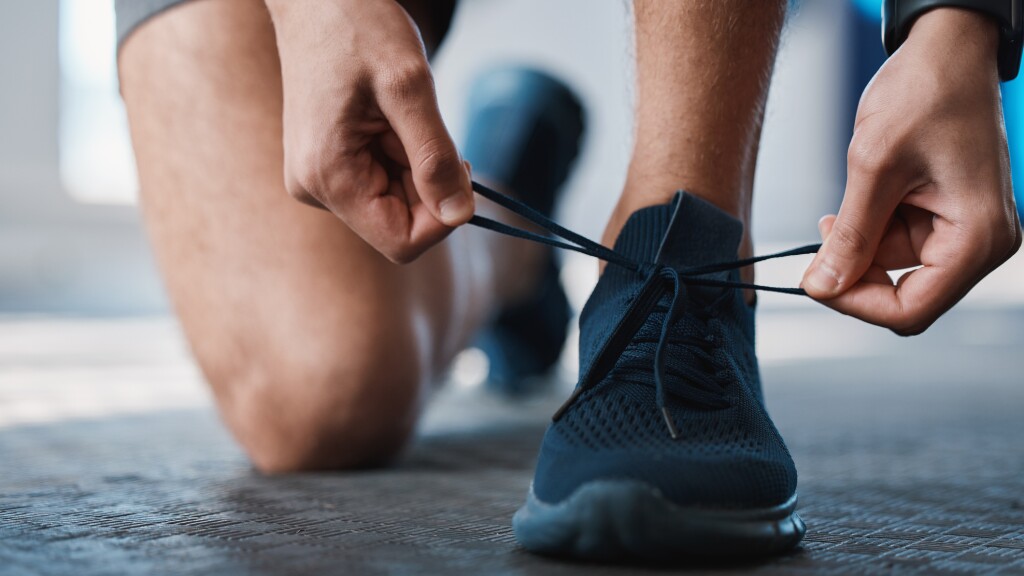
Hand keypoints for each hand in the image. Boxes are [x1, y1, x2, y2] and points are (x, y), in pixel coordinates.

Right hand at [266, 0, 472, 262]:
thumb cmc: (355, 24)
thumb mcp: (409, 86)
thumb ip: (435, 157)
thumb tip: (459, 216)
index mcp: (328, 177)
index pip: (402, 243)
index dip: (443, 218)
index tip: (457, 165)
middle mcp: (316, 189)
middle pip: (400, 224)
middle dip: (428, 183)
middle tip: (425, 124)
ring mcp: (319, 179)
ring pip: (395, 202)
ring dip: (415, 164)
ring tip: (398, 112)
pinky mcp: (327, 165)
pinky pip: (381, 181)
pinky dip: (400, 155)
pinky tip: (387, 116)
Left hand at [801, 8, 1021, 334]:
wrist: (946, 51)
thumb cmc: (925, 93)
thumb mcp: (873, 167)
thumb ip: (850, 236)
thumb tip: (822, 286)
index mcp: (978, 238)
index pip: (912, 310)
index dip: (856, 304)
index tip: (815, 281)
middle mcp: (982, 243)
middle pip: (906, 297)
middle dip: (856, 275)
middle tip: (818, 248)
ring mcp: (966, 230)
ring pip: (896, 271)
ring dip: (859, 250)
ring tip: (837, 213)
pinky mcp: (948, 217)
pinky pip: (900, 246)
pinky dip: (870, 233)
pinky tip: (854, 206)